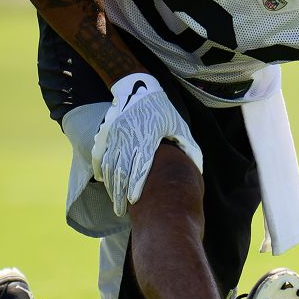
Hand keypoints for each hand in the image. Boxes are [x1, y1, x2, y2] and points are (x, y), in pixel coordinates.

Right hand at [91, 73, 202, 216]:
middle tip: (122, 211)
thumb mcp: (178, 124)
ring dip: (110, 185)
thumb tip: (198, 167)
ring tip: (114, 201)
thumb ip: (187, 145)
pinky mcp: (108, 133)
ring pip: (110, 165)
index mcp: (147, 138)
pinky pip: (101, 154)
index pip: (140, 167)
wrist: (139, 87)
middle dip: (120, 193)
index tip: (134, 201)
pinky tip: (102, 181)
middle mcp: (129, 138)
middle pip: (122, 171)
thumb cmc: (162, 109)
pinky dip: (100, 168)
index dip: (135, 185)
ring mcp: (116, 135)